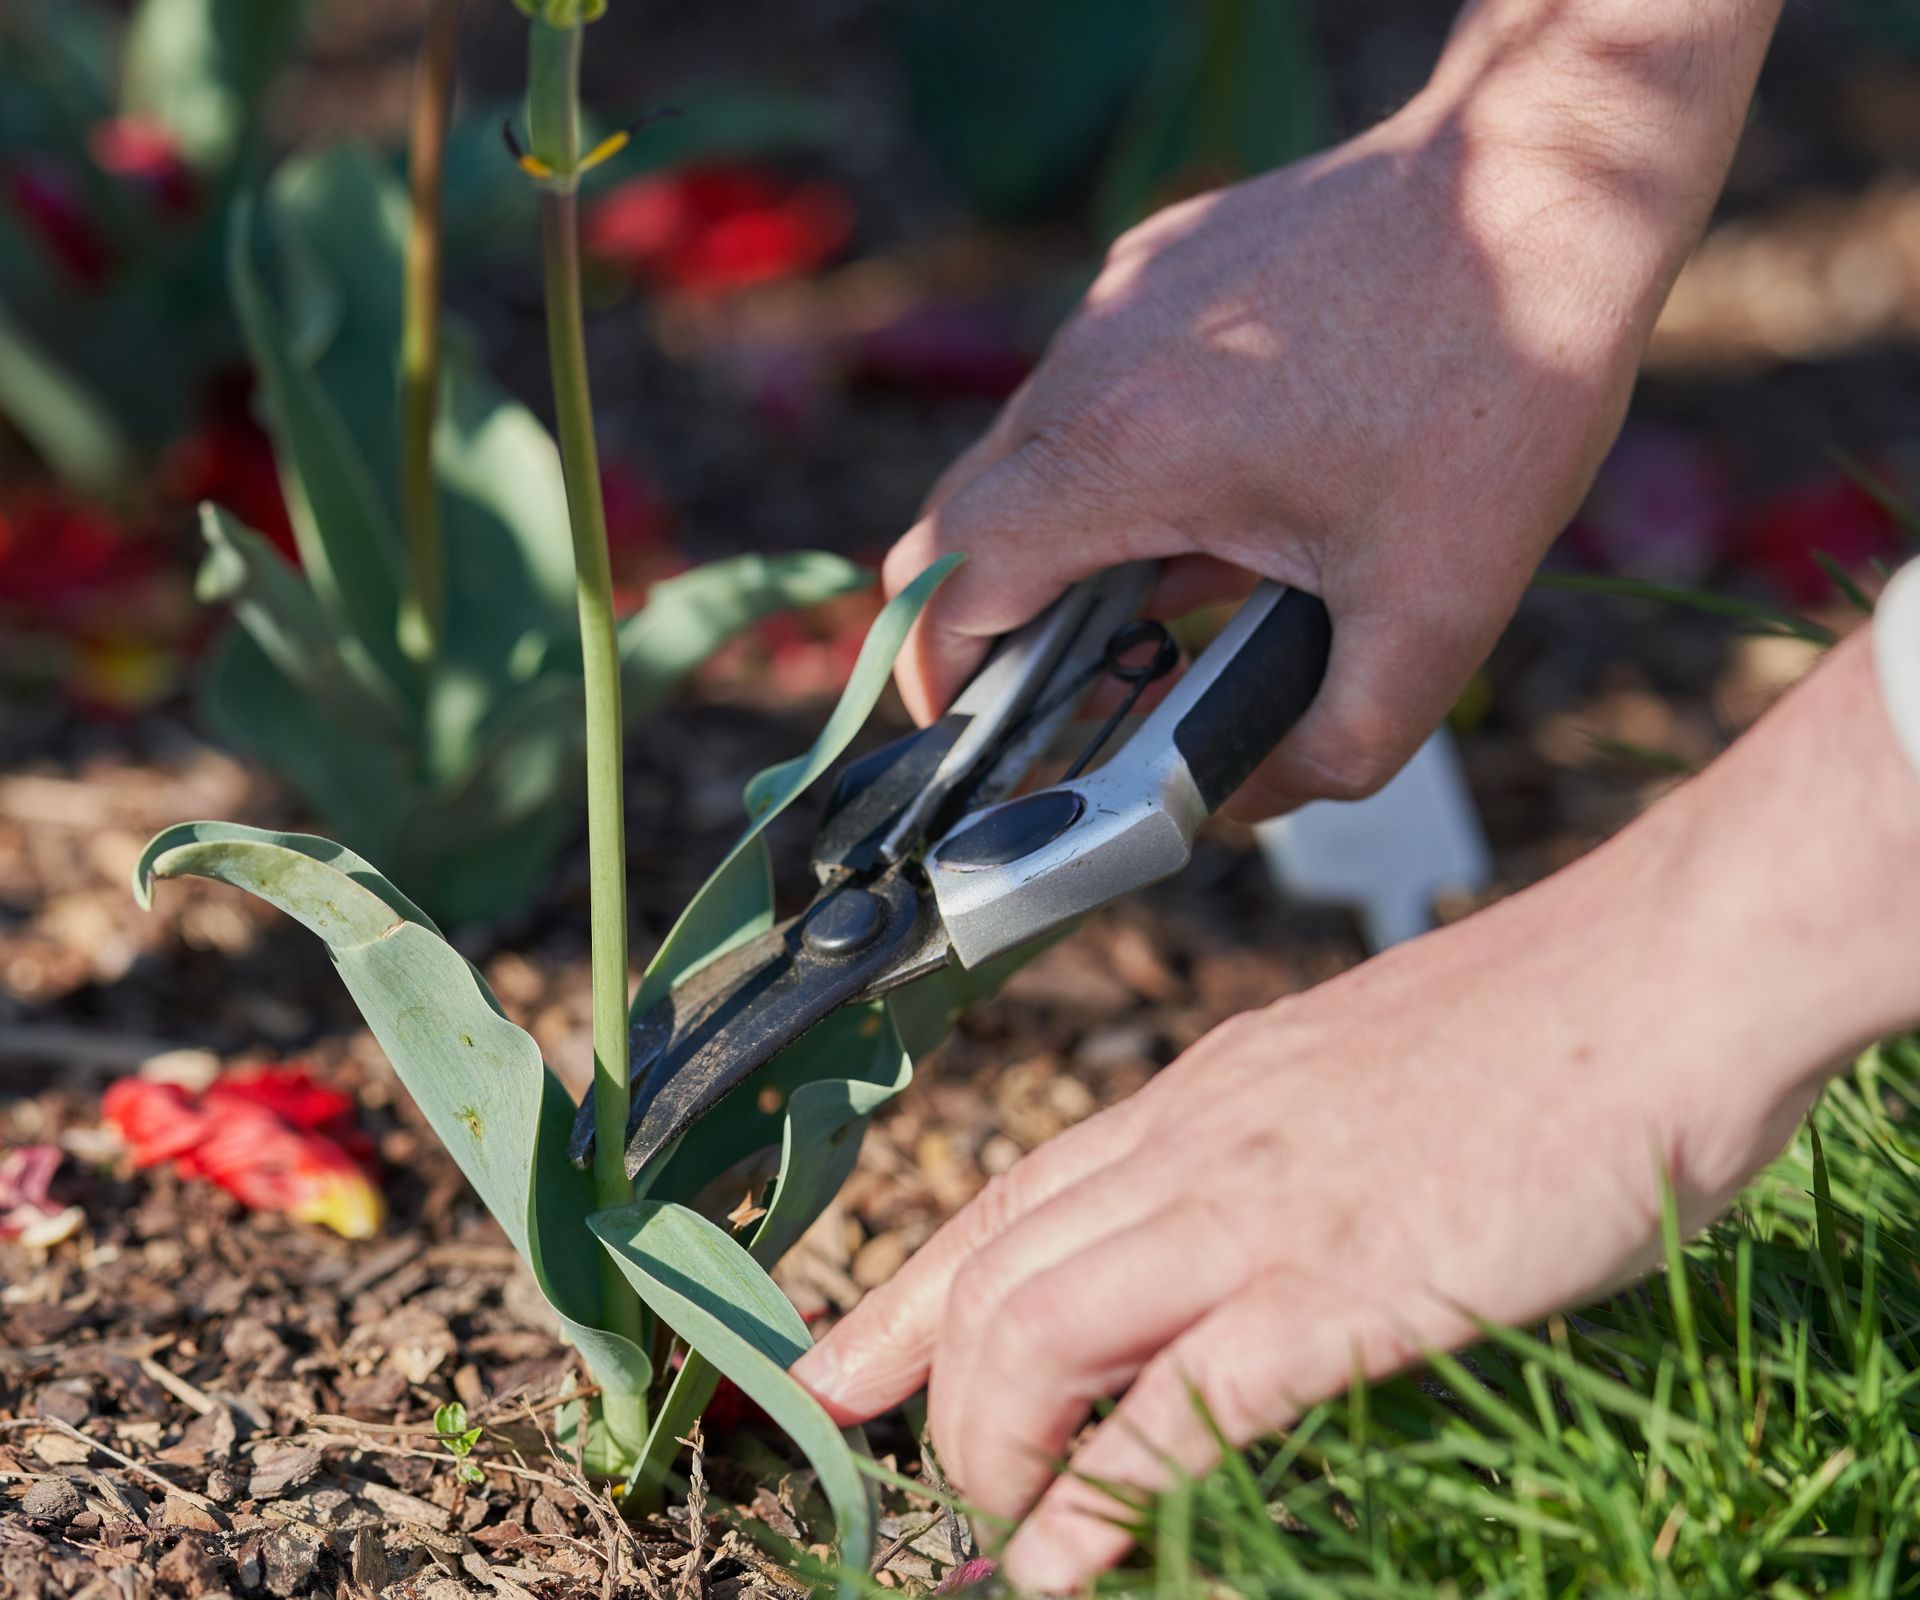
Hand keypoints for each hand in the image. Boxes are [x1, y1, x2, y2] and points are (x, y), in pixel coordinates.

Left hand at [795, 630, 1919, 1589]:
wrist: (1654, 975)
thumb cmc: (1533, 1032)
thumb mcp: (1352, 1079)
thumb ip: (1267, 1152)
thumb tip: (1217, 1238)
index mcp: (1200, 1092)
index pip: (1005, 1193)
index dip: (904, 1292)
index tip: (835, 1364)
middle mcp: (1195, 1141)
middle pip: (990, 1270)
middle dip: (932, 1392)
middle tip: (939, 1481)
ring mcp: (1260, 1208)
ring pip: (1034, 1329)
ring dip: (998, 1449)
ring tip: (1013, 1530)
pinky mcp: (1346, 1282)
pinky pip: (1178, 1406)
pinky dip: (1105, 1500)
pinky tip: (1073, 1563)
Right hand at [881, 4, 1777, 817]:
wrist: (1550, 176)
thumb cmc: (1501, 376)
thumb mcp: (1438, 613)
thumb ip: (1334, 747)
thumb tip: (1244, 802)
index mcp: (1126, 450)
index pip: (946, 581)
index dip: (936, 680)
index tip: (972, 741)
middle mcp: (1092, 362)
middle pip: (965, 521)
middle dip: (998, 626)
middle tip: (1072, 694)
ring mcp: (1120, 302)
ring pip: (1030, 453)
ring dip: (1071, 543)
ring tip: (1178, 595)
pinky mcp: (1160, 264)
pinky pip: (1095, 386)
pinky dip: (1123, 463)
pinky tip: (1231, 489)